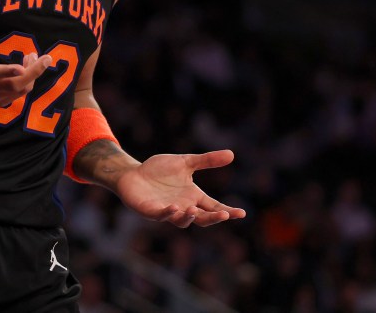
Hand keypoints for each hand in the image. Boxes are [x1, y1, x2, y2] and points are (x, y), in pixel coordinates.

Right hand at [0, 3, 51, 106]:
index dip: (6, 70)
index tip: (21, 67)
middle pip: (13, 84)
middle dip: (33, 72)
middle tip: (46, 57)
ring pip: (19, 90)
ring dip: (31, 75)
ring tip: (33, 57)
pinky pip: (17, 95)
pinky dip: (26, 82)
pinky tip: (27, 68)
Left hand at [115, 150, 245, 227]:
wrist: (133, 174)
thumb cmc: (159, 170)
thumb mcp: (185, 162)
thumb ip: (206, 160)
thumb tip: (231, 154)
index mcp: (193, 197)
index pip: (214, 207)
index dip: (227, 212)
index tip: (242, 213)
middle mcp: (183, 207)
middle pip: (202, 218)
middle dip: (213, 218)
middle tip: (224, 215)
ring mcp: (167, 211)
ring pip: (182, 221)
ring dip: (189, 217)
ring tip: (194, 210)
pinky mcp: (151, 211)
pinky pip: (161, 215)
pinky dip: (168, 213)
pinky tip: (174, 207)